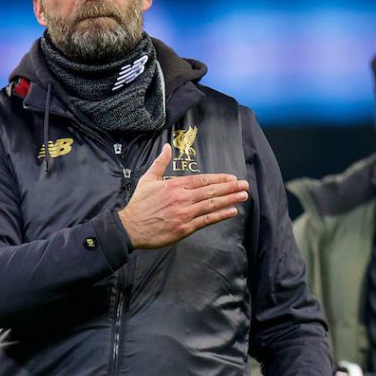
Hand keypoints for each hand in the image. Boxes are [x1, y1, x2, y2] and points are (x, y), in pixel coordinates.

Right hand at [118, 144, 248, 248]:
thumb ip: (160, 163)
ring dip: (230, 200)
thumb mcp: (147, 179)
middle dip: (230, 187)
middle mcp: (182, 198)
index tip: (232, 177)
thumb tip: (167, 147)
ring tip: (243, 196)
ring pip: (212, 205)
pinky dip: (220, 215)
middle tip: (245, 185)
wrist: (130, 227)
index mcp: (174, 185)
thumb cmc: (139, 204)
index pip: (202, 180)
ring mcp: (185, 213)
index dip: (219, 179)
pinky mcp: (185, 228)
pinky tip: (232, 211)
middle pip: (211, 191)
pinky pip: (206, 220)